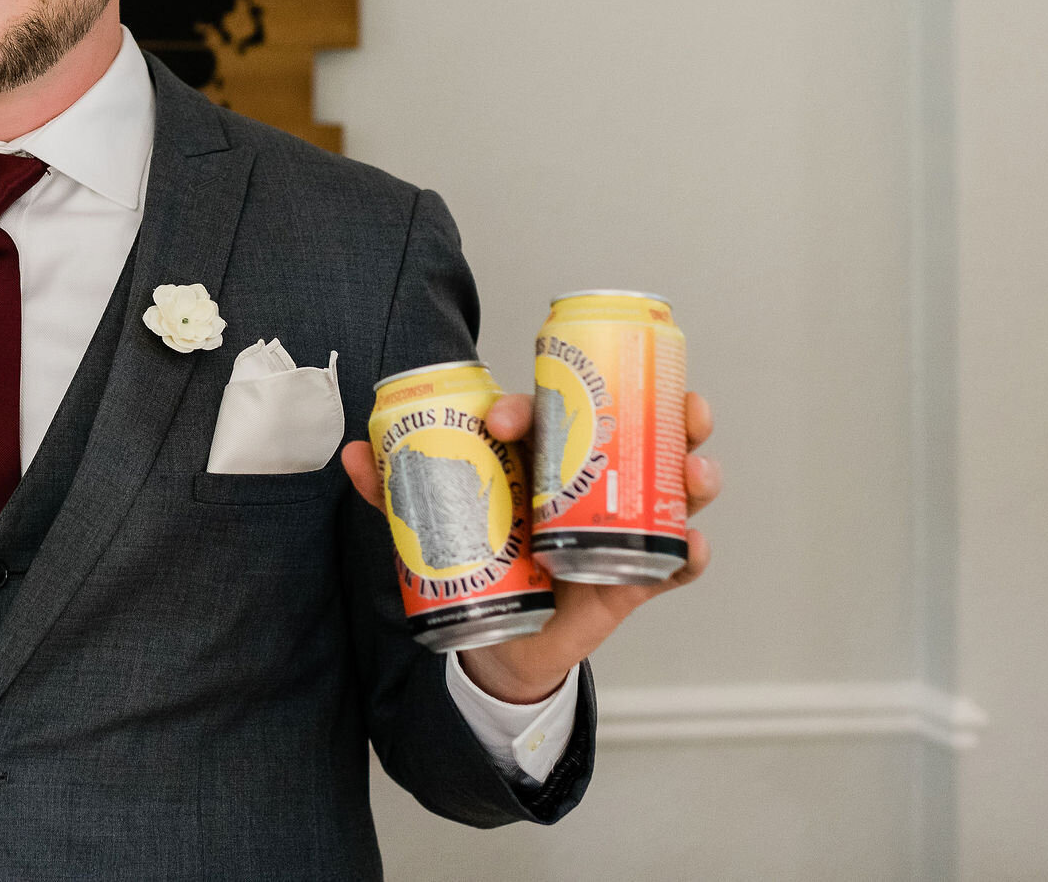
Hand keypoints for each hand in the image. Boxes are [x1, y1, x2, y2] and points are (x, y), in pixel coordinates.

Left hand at [341, 392, 718, 703]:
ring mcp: (617, 524)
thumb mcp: (433, 527)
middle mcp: (587, 481)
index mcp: (537, 459)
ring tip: (694, 470)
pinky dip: (689, 553)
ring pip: (668, 488)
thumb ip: (395, 494)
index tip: (500, 423)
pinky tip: (690, 546)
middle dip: (663, 413)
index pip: (544, 416)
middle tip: (677, 407)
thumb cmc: (478, 562)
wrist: (495, 641)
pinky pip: (672, 562)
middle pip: (635, 434)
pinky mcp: (632, 575)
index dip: (526, 408)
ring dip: (691, 473)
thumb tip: (352, 454)